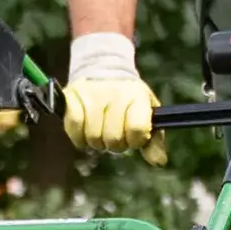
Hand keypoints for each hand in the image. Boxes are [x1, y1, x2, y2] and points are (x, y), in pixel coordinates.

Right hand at [62, 32, 167, 166]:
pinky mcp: (71, 96)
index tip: (133, 137)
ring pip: (93, 136)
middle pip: (113, 138)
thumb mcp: (146, 114)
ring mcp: (91, 94)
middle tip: (114, 135)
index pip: (137, 129)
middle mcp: (115, 94)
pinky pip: (74, 128)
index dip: (135, 140)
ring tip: (100, 132)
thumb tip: (159, 162)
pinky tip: (85, 133)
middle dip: (114, 144)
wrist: (104, 68)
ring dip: (96, 142)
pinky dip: (78, 137)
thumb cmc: (129, 99)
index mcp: (137, 96)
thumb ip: (154, 140)